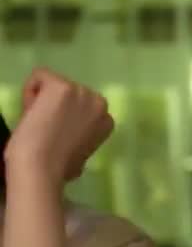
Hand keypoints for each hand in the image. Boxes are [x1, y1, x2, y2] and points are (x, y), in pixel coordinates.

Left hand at [3, 68, 113, 184]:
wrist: (42, 167)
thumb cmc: (58, 169)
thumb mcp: (82, 157)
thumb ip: (82, 141)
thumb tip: (72, 147)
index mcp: (107, 121)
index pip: (81, 107)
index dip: (66, 119)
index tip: (57, 135)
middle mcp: (99, 102)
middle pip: (70, 93)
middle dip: (57, 106)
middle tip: (46, 127)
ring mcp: (82, 92)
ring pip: (54, 84)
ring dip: (43, 100)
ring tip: (39, 122)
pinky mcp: (62, 86)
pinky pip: (40, 76)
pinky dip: (30, 92)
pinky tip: (32, 112)